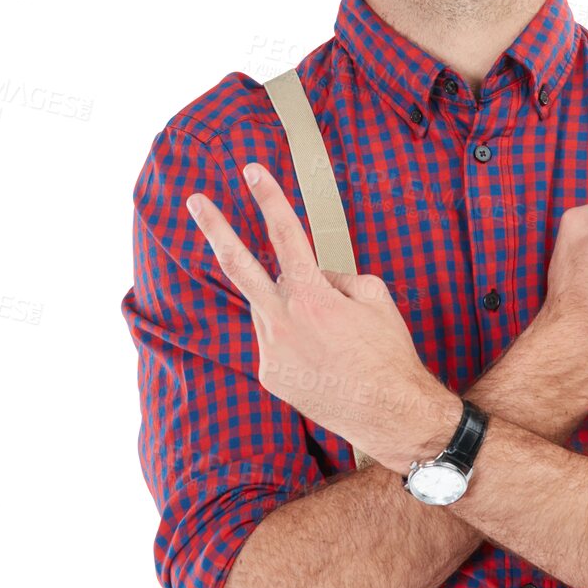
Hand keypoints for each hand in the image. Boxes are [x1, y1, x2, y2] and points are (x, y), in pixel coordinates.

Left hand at [185, 162, 451, 471]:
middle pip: (238, 265)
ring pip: (268, 307)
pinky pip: (274, 339)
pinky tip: (322, 357)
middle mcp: (283, 321)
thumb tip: (312, 275)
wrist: (391, 415)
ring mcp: (271, 350)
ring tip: (328, 333)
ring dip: (289, 306)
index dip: (268, 198)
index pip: (285, 235)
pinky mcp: (268, 374)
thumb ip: (336, 276)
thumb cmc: (390, 354)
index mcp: (312, 296)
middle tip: (195, 201)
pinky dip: (293, 337)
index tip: (250, 171)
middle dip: (215, 228)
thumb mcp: (376, 297)